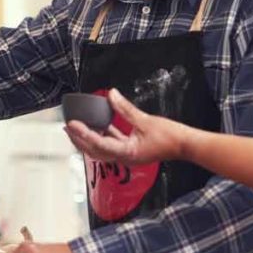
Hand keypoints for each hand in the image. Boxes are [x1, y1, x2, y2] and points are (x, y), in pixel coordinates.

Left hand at [64, 89, 191, 164]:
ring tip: (77, 128)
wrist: (186, 146)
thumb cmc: (170, 136)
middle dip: (79, 140)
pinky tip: (98, 126)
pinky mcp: (132, 151)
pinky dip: (103, 136)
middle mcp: (125, 158)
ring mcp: (128, 156)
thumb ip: (125, 108)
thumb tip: (111, 94)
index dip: (83, 134)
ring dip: (89, 139)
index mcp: (127, 153)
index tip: (72, 124)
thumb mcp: (145, 120)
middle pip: (95, 151)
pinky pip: (112, 144)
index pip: (99, 144)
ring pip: (101, 149)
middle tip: (67, 127)